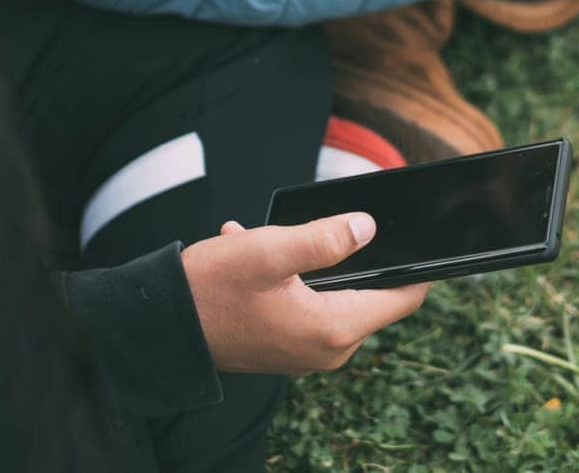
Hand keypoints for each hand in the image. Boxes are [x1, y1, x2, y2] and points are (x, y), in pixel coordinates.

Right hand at [180, 213, 429, 374]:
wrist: (160, 327)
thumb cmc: (210, 289)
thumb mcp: (268, 250)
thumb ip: (323, 239)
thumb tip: (367, 227)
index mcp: (334, 329)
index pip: (403, 297)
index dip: (416, 264)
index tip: (418, 233)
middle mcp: (328, 349)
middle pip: (368, 291)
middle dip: (346, 253)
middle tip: (307, 230)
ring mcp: (307, 352)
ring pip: (333, 291)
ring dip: (308, 260)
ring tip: (265, 241)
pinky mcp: (287, 346)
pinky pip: (306, 302)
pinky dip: (287, 275)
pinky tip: (251, 251)